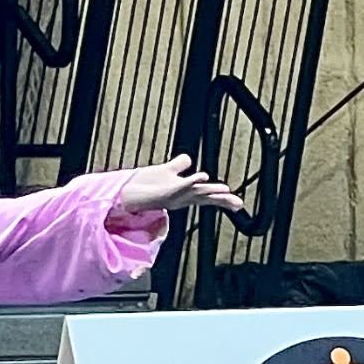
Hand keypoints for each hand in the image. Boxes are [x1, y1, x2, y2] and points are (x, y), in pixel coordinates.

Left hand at [120, 155, 244, 214]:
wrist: (124, 191)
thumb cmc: (145, 185)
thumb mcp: (166, 171)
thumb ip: (178, 165)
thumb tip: (189, 158)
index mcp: (184, 193)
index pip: (206, 195)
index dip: (222, 198)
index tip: (239, 204)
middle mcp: (180, 197)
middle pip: (204, 196)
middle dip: (221, 200)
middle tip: (239, 204)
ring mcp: (172, 196)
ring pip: (195, 193)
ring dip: (209, 191)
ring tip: (226, 190)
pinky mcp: (163, 192)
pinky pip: (180, 186)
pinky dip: (191, 181)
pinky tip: (203, 176)